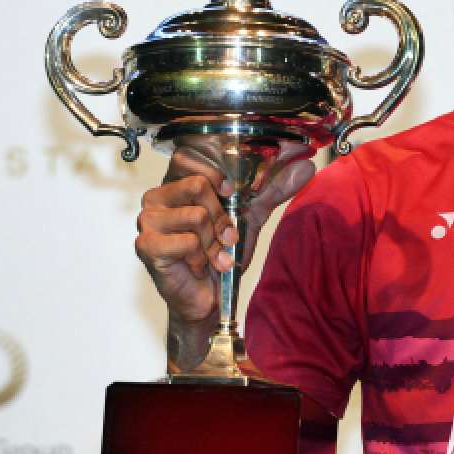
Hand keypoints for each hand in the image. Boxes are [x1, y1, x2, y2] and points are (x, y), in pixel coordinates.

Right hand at [134, 141, 315, 325]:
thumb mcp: (250, 216)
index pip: (187, 156)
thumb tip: (307, 166)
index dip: (215, 173)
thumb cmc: (220, 254)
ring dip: (214, 241)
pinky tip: (200, 265)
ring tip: (213, 253)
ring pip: (196, 215)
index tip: (230, 193)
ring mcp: (147, 221)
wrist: (211, 297)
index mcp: (175, 183)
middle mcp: (156, 198)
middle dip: (222, 216)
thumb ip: (273, 189)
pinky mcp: (147, 246)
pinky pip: (188, 241)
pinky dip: (203, 256)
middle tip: (225, 236)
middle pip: (197, 185)